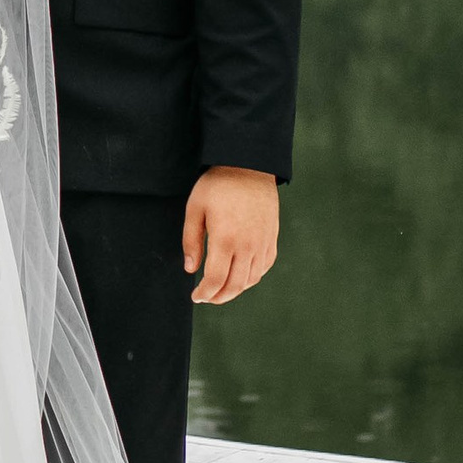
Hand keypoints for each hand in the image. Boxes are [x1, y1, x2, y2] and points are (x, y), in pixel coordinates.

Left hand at [183, 168, 277, 307]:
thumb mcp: (195, 209)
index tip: (196, 296)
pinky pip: (264, 266)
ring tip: (221, 289)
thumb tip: (190, 269)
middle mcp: (247, 245)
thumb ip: (191, 241)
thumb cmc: (217, 185)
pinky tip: (241, 276)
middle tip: (207, 297)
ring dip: (235, 289)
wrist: (249, 165)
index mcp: (225, 239)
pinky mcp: (271, 237)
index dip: (205, 293)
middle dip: (219, 297)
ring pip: (251, 279)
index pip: (216, 280)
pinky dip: (252, 277)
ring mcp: (262, 242)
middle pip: (235, 285)